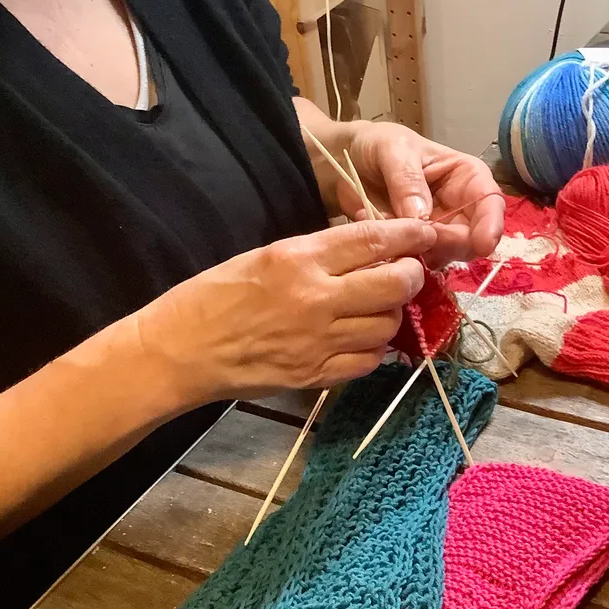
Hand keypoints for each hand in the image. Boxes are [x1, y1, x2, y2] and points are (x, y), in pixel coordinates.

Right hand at [130, 219, 435, 405]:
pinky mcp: (316, 375)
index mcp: (298, 259)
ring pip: (387, 326)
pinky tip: (361, 341)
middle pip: (394, 285)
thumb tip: (367, 254)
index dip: (410, 234)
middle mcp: (316, 299)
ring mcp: (319, 342)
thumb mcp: (264, 257)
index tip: (426, 232)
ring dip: (392, 315)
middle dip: (411, 276)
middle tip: (408, 274)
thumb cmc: (213, 297)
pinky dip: (374, 349)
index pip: (373, 240)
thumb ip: (317, 255)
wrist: (182, 351)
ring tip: (379, 308)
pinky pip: (368, 362)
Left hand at [342, 122, 504, 266]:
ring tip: (394, 236)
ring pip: (446, 255)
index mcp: (465, 176)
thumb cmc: (377, 146)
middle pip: (471, 237)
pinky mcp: (415, 248)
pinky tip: (384, 244)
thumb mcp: (393, 150)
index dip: (491, 224)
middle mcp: (458, 207)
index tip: (483, 244)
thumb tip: (422, 218)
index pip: (490, 201)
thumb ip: (407, 180)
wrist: (346, 162)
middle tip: (421, 241)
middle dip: (451, 244)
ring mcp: (436, 231)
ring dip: (424, 254)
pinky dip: (403, 259)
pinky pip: (418, 264)